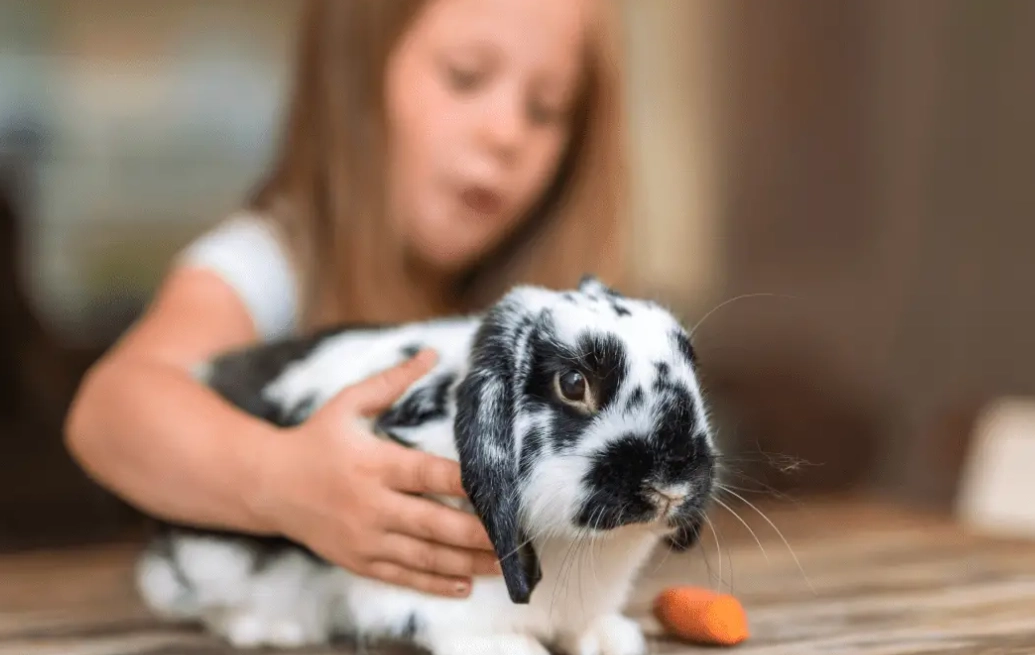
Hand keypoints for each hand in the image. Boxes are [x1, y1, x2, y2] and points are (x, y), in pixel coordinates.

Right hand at [252, 349, 500, 597]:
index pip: (429, 475)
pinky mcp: (357, 560)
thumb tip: (431, 352)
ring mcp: (364, 537)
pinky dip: (434, 584)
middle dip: (477, 533)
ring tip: (502, 566)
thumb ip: (392, 381)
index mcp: (374, 463)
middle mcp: (370, 504)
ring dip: (466, 563)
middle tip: (515, 538)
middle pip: (434, 523)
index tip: (501, 489)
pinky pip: (402, 577)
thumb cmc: (315, 439)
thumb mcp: (347, 404)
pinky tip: (464, 585)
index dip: (466, 484)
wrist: (266, 485)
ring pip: (424, 557)